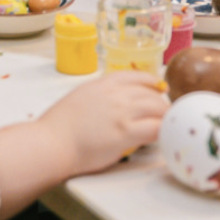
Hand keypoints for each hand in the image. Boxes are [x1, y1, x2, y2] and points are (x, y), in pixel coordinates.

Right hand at [39, 71, 168, 173]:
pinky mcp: (126, 133)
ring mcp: (122, 113)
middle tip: (165, 112)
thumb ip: (97, 97)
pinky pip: (156, 128)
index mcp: (102, 84)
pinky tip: (165, 137)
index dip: (151, 81)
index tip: (158, 86)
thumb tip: (108, 106)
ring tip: (168, 125)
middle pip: (150, 93)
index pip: (135, 76)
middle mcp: (115, 94)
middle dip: (161, 102)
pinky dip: (164, 131)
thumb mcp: (78, 98)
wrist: (50, 142)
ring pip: (158, 108)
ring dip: (165, 117)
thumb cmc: (57, 127)